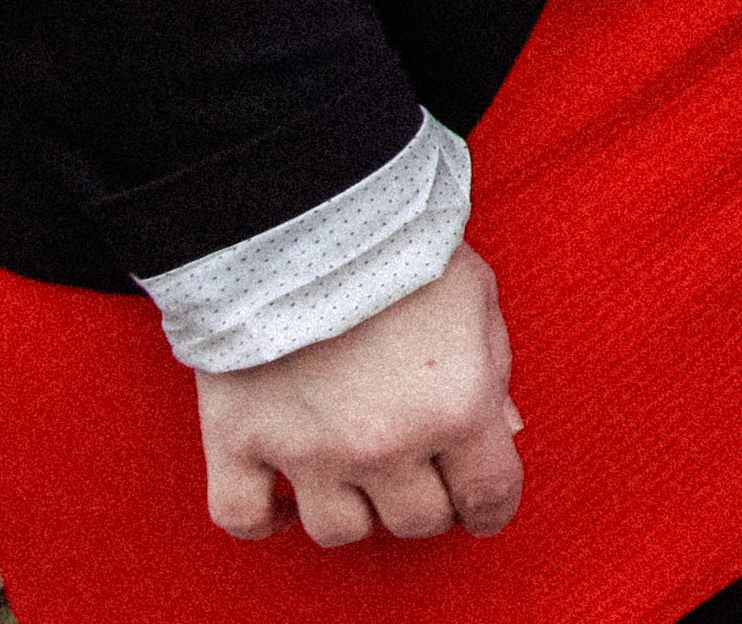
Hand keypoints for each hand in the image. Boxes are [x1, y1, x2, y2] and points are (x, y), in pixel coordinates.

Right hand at [196, 245, 520, 547]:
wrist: (305, 211)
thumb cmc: (402, 247)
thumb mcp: (479, 299)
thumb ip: (493, 371)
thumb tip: (502, 430)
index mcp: (458, 407)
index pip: (490, 495)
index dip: (491, 508)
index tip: (483, 507)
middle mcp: (386, 443)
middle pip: (416, 521)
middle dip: (428, 501)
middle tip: (421, 474)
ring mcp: (308, 449)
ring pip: (340, 530)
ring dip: (355, 509)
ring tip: (356, 475)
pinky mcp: (239, 439)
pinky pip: (243, 516)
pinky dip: (264, 518)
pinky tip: (282, 499)